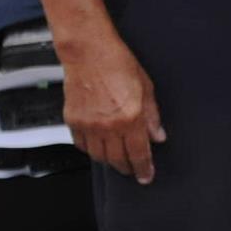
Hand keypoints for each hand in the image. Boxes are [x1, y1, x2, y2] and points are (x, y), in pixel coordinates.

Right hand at [59, 27, 165, 183]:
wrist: (89, 53)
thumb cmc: (119, 64)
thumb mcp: (147, 88)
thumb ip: (152, 116)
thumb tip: (158, 136)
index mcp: (130, 117)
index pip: (139, 153)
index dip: (143, 168)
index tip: (146, 177)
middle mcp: (108, 125)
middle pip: (117, 159)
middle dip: (127, 168)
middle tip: (133, 170)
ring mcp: (88, 125)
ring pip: (99, 156)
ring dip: (110, 161)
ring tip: (118, 160)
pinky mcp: (73, 121)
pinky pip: (82, 145)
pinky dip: (91, 150)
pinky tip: (99, 147)